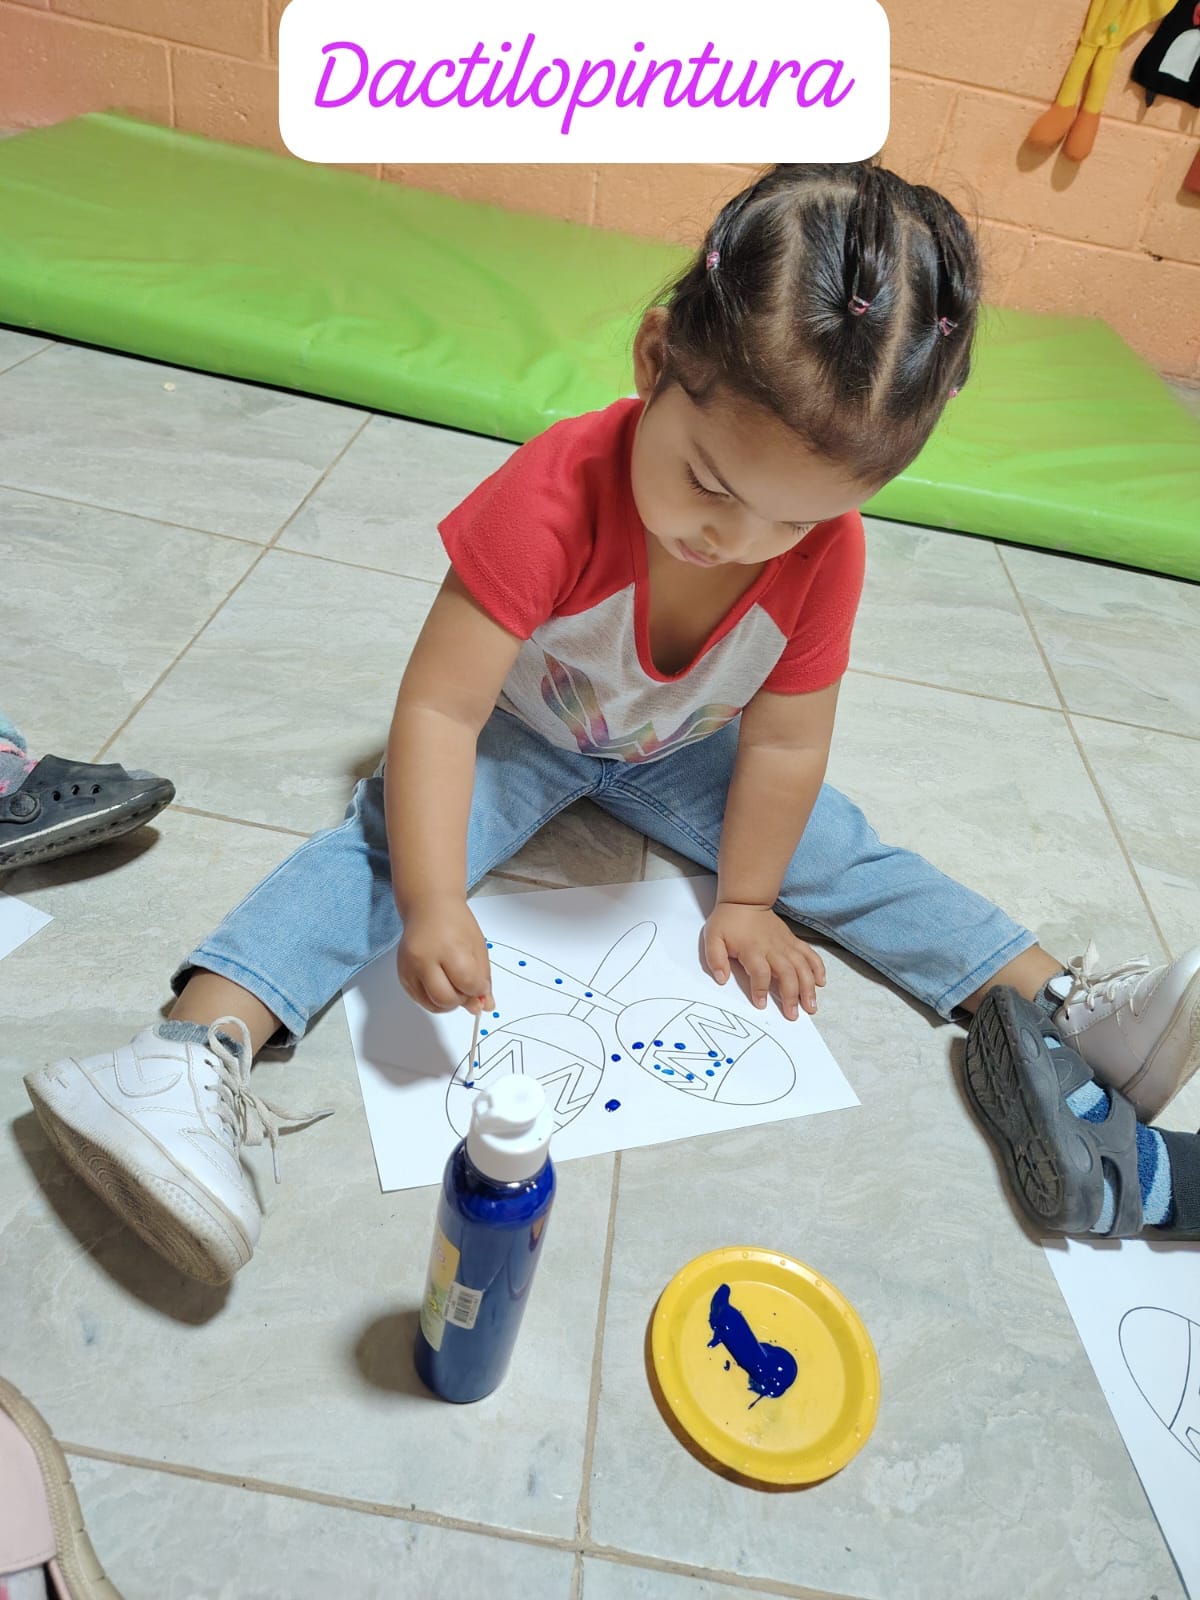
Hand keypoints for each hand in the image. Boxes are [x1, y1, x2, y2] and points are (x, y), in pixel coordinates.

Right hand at [397, 895, 493, 1014]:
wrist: (428, 907)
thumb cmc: (455, 923)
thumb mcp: (477, 946)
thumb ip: (482, 978)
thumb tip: (485, 1006)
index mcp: (448, 948)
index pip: (467, 983)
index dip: (478, 989)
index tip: (480, 983)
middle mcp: (424, 959)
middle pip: (446, 999)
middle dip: (462, 999)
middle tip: (466, 986)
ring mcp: (409, 968)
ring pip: (432, 1005)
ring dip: (448, 1002)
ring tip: (453, 984)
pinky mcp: (402, 975)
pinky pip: (420, 1000)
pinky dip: (434, 999)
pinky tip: (441, 983)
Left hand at [702, 901, 825, 1020]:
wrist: (746, 900)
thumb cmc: (729, 921)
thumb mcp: (712, 938)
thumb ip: (715, 959)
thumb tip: (721, 979)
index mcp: (752, 949)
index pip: (760, 973)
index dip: (761, 990)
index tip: (761, 1004)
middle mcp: (772, 948)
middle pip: (787, 973)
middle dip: (791, 996)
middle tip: (793, 1015)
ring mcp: (785, 945)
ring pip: (802, 967)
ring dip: (808, 987)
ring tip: (811, 1006)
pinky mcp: (793, 941)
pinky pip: (810, 955)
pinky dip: (818, 968)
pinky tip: (821, 982)